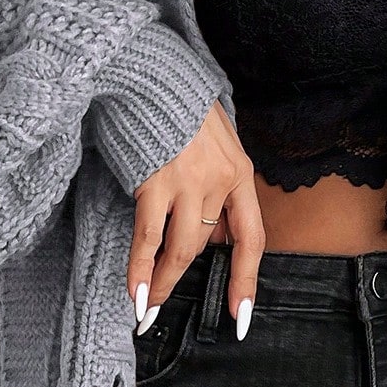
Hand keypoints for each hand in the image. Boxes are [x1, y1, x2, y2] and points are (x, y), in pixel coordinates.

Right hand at [128, 100, 264, 338]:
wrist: (150, 72)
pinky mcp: (154, 180)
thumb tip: (209, 224)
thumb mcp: (215, 140)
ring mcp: (188, 182)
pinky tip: (134, 292)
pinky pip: (148, 237)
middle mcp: (219, 181)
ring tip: (147, 307)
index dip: (246, 278)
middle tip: (167, 310)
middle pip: (207, 246)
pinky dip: (140, 268)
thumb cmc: (180, 105)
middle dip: (186, 282)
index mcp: (240, 172)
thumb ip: (216, 181)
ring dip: (161, 282)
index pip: (252, 237)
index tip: (240, 313)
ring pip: (180, 248)